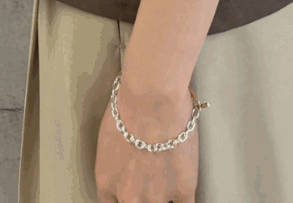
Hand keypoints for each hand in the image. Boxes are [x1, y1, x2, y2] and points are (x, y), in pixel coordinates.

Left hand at [94, 80, 198, 202]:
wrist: (153, 100)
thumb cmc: (129, 105)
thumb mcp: (110, 134)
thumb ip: (117, 157)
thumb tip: (127, 154)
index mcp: (107, 182)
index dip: (123, 197)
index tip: (132, 189)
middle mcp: (129, 195)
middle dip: (143, 195)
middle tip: (151, 179)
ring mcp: (157, 196)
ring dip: (165, 194)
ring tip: (170, 177)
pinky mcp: (183, 190)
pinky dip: (185, 199)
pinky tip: (185, 189)